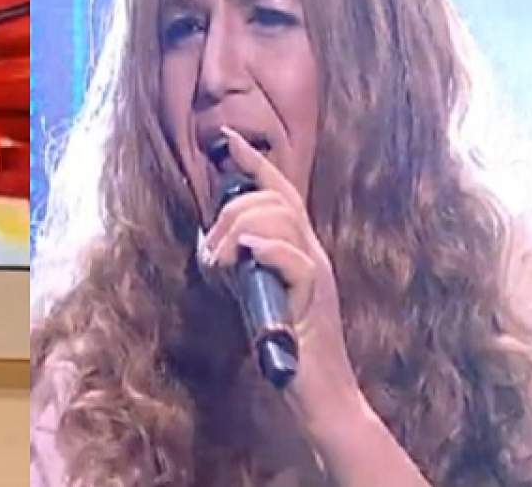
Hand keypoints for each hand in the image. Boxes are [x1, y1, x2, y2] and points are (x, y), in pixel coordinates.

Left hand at [197, 127, 365, 440]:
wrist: (318, 390)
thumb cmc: (285, 342)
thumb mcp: (256, 292)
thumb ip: (241, 262)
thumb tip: (212, 238)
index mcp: (299, 246)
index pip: (281, 190)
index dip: (255, 163)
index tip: (227, 141)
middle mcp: (311, 252)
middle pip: (275, 198)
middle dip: (232, 210)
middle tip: (215, 251)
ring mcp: (315, 275)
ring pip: (283, 219)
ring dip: (241, 231)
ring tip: (225, 262)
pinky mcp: (312, 301)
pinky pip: (295, 260)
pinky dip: (267, 251)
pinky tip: (248, 256)